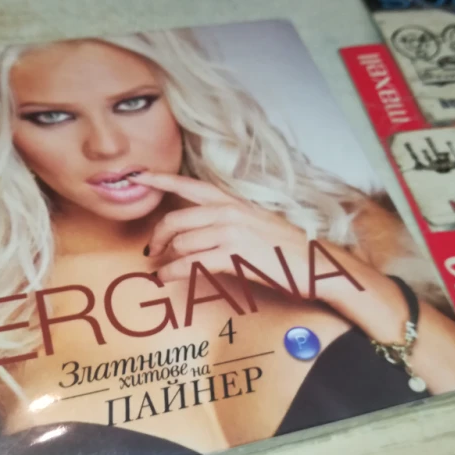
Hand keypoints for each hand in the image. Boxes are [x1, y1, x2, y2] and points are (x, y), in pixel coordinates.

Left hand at [129, 172, 356, 300]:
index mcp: (233, 201)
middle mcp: (229, 212)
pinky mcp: (233, 255)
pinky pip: (191, 262)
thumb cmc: (285, 248)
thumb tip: (199, 230)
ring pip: (181, 242)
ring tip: (160, 270)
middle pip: (176, 218)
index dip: (162, 179)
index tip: (140, 176)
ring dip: (165, 259)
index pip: (190, 185)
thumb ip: (228, 219)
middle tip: (151, 251)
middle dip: (157, 236)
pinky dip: (173, 272)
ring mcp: (231, 233)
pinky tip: (167, 278)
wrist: (314, 264)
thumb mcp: (256, 222)